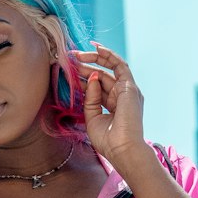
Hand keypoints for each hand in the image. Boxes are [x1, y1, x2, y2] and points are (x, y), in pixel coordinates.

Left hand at [71, 43, 145, 169]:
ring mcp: (127, 91)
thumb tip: (91, 78)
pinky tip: (96, 48)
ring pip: (109, 68)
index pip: (97, 86)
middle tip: (69, 60)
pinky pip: (120, 65)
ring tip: (76, 55)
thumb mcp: (92, 117)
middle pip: (101, 75)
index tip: (68, 72)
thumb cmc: (108, 141)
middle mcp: (121, 96)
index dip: (83, 78)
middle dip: (84, 67)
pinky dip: (109, 55)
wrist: (122, 149)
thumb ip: (90, 98)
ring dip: (93, 59)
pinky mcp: (130, 87)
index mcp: (113, 105)